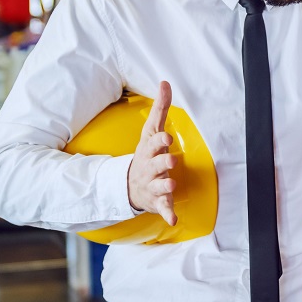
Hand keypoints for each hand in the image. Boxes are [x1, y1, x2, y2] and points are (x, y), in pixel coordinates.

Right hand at [127, 81, 176, 224]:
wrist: (129, 185)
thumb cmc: (147, 154)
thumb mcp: (151, 131)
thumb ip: (160, 108)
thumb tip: (166, 82)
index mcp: (149, 150)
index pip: (154, 143)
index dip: (160, 141)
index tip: (167, 138)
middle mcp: (149, 167)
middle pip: (156, 164)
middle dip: (162, 162)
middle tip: (171, 160)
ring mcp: (152, 185)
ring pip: (159, 186)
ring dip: (165, 185)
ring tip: (172, 184)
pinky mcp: (158, 201)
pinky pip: (163, 208)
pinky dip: (167, 213)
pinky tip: (173, 219)